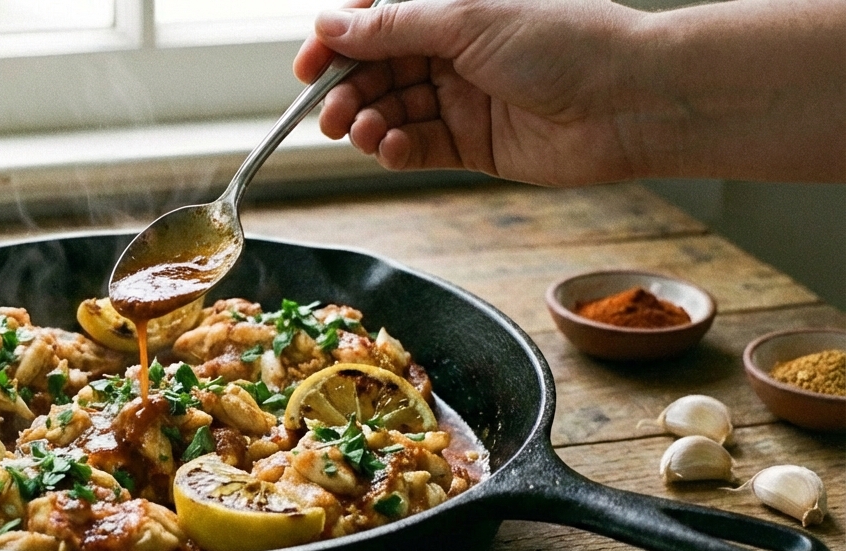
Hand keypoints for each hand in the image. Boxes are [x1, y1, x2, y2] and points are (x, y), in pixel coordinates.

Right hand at [294, 0, 646, 185]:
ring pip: (391, 111)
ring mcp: (461, 98)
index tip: (308, 67)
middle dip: (346, 91)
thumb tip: (330, 24)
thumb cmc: (566, 42)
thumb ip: (392, 27)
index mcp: (451, 7)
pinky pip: (417, 147)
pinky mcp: (472, 144)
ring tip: (363, 131)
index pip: (375, 23)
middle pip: (376, 71)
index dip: (336, 44)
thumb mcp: (466, 19)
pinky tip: (390, 147)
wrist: (630, 100)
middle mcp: (453, 51)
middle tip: (328, 114)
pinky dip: (396, 148)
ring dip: (367, 122)